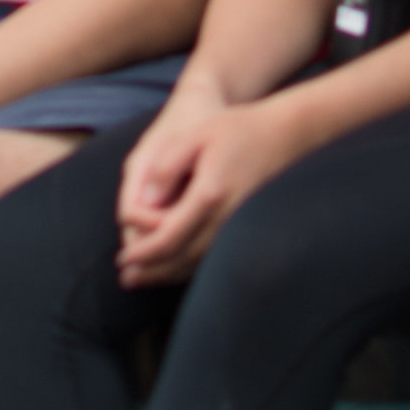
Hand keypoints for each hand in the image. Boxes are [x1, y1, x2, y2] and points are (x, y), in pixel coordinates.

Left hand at [117, 94, 303, 284]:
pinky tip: (177, 268)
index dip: (143, 253)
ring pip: (200, 263)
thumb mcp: (194, 136)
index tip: (123, 259)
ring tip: (145, 279)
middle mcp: (226, 218)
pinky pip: (215, 257)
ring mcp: (240, 226)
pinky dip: (192, 267)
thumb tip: (144, 202)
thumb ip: (165, 167)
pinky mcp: (247, 227)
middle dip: (152, 271)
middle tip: (126, 279)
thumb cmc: (236, 130)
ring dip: (170, 274)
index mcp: (208, 195)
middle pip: (182, 258)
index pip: (168, 237)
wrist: (286, 135)